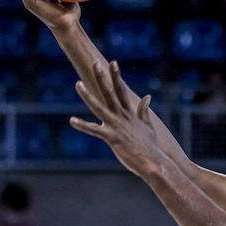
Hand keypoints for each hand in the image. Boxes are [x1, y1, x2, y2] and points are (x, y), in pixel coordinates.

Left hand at [69, 62, 173, 179]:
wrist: (154, 162)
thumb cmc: (150, 147)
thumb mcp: (148, 126)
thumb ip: (144, 111)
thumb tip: (147, 97)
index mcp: (129, 114)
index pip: (121, 91)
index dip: (117, 76)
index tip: (113, 62)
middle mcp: (122, 117)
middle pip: (110, 93)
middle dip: (102, 78)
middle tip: (95, 63)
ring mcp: (116, 126)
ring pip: (99, 107)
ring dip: (87, 95)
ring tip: (77, 84)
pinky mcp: (112, 138)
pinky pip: (94, 131)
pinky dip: (82, 125)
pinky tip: (72, 120)